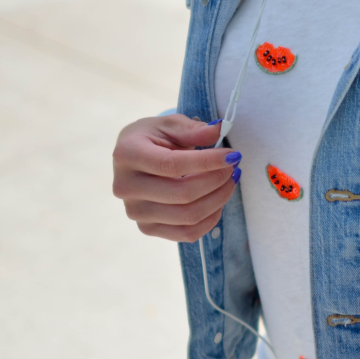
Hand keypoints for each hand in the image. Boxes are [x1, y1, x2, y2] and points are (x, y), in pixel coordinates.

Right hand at [112, 115, 241, 242]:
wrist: (134, 158)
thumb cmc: (154, 138)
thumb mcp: (170, 125)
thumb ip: (193, 129)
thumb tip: (219, 130)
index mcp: (127, 155)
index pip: (172, 165)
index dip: (207, 162)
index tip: (233, 155)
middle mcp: (126, 187)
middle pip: (182, 194)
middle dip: (217, 181)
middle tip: (234, 168)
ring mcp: (135, 212)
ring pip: (188, 216)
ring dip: (218, 199)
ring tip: (229, 182)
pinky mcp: (147, 228)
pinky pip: (187, 233)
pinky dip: (210, 219)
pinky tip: (218, 201)